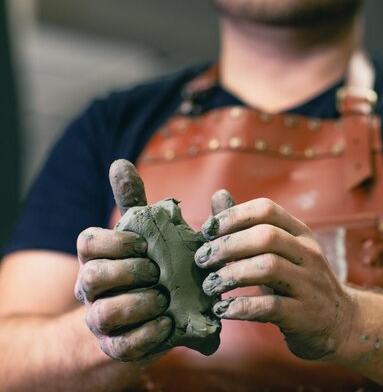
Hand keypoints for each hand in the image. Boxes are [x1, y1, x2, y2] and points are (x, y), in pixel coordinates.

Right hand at [74, 160, 170, 360]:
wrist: (142, 320)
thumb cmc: (144, 269)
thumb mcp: (141, 235)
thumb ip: (132, 202)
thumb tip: (119, 163)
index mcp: (98, 258)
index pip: (87, 242)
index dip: (115, 241)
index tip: (144, 244)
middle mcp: (92, 288)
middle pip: (92, 276)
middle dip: (127, 272)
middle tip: (157, 272)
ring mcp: (101, 320)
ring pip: (104, 312)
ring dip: (138, 304)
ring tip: (164, 299)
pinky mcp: (116, 347)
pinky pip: (123, 344)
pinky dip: (147, 334)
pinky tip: (167, 324)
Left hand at [195, 197, 355, 360]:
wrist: (339, 322)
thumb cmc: (299, 282)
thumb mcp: (280, 250)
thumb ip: (247, 226)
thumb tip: (218, 196)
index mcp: (300, 233)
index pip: (267, 209)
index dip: (233, 216)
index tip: (207, 232)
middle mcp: (308, 254)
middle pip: (266, 236)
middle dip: (227, 246)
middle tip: (202, 260)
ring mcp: (308, 284)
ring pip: (268, 267)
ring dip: (231, 275)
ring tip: (209, 285)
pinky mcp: (303, 315)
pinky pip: (270, 306)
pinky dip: (241, 307)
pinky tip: (223, 310)